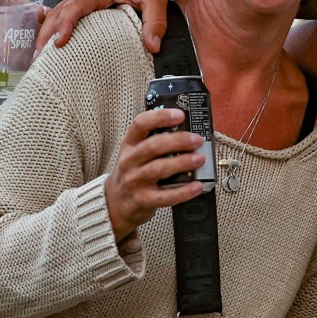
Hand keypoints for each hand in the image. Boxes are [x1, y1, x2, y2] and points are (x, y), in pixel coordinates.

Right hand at [35, 0, 171, 53]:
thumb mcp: (156, 0)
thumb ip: (155, 23)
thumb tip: (153, 47)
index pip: (76, 6)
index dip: (65, 24)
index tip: (59, 43)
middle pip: (59, 12)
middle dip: (46, 34)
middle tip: (39, 60)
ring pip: (57, 13)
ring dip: (46, 33)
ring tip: (39, 58)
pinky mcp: (83, 2)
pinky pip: (64, 14)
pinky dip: (54, 28)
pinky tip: (50, 46)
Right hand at [104, 108, 205, 241]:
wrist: (116, 203)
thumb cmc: (135, 171)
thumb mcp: (138, 152)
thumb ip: (157, 140)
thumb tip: (192, 130)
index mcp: (130, 144)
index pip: (140, 124)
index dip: (160, 117)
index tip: (180, 114)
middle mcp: (129, 161)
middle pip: (153, 146)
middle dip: (178, 141)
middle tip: (198, 140)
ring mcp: (134, 181)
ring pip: (158, 169)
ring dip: (182, 162)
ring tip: (200, 159)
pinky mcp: (142, 200)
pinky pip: (164, 196)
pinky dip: (183, 192)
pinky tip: (197, 186)